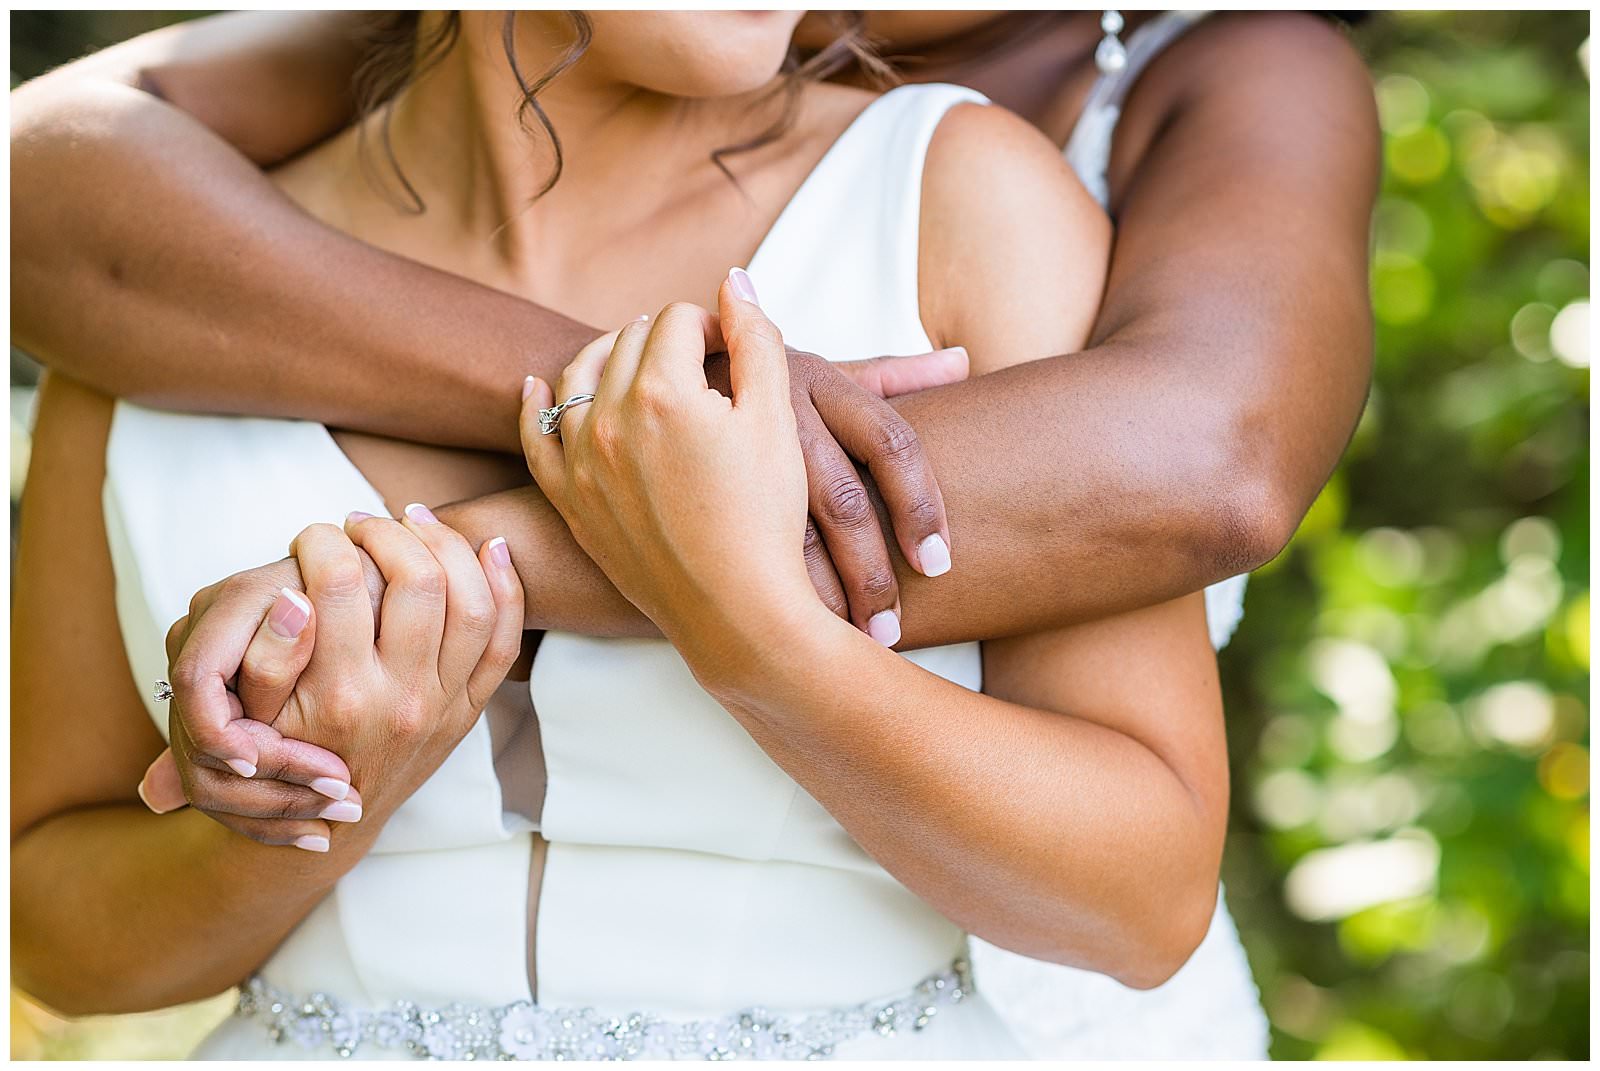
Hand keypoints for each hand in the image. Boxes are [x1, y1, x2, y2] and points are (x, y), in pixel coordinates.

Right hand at [149, 510, 523, 848]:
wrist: (332, 820)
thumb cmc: (284, 758)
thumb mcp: (253, 718)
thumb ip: (267, 657)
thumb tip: (292, 594)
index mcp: (340, 695)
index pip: (337, 584)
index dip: (322, 541)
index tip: (312, 535)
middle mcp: (401, 699)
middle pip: (418, 581)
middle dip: (388, 532)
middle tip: (362, 522)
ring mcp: (444, 705)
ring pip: (471, 602)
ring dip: (447, 546)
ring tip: (412, 522)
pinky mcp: (470, 709)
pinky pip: (504, 641)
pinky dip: (506, 588)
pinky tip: (489, 549)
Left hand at [521, 270, 817, 672]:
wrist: (736, 612)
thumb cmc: (765, 519)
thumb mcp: (775, 421)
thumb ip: (756, 341)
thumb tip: (735, 281)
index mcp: (663, 391)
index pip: (679, 320)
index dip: (715, 326)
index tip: (738, 352)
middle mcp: (609, 419)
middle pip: (630, 341)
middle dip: (668, 339)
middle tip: (703, 362)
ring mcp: (581, 462)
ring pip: (577, 378)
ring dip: (609, 358)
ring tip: (639, 362)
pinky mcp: (570, 500)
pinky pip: (536, 438)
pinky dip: (535, 405)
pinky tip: (537, 387)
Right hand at [703, 342, 965, 642]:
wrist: (642, 371)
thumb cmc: (749, 379)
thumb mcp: (815, 369)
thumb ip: (891, 373)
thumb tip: (963, 363)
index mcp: (822, 381)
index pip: (891, 443)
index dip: (920, 506)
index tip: (938, 564)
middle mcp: (779, 411)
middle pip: (842, 499)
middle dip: (870, 571)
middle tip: (891, 628)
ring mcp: (728, 447)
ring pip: (786, 530)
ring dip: (822, 593)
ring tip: (849, 641)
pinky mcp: (688, 479)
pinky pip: (733, 542)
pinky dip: (765, 588)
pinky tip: (786, 627)